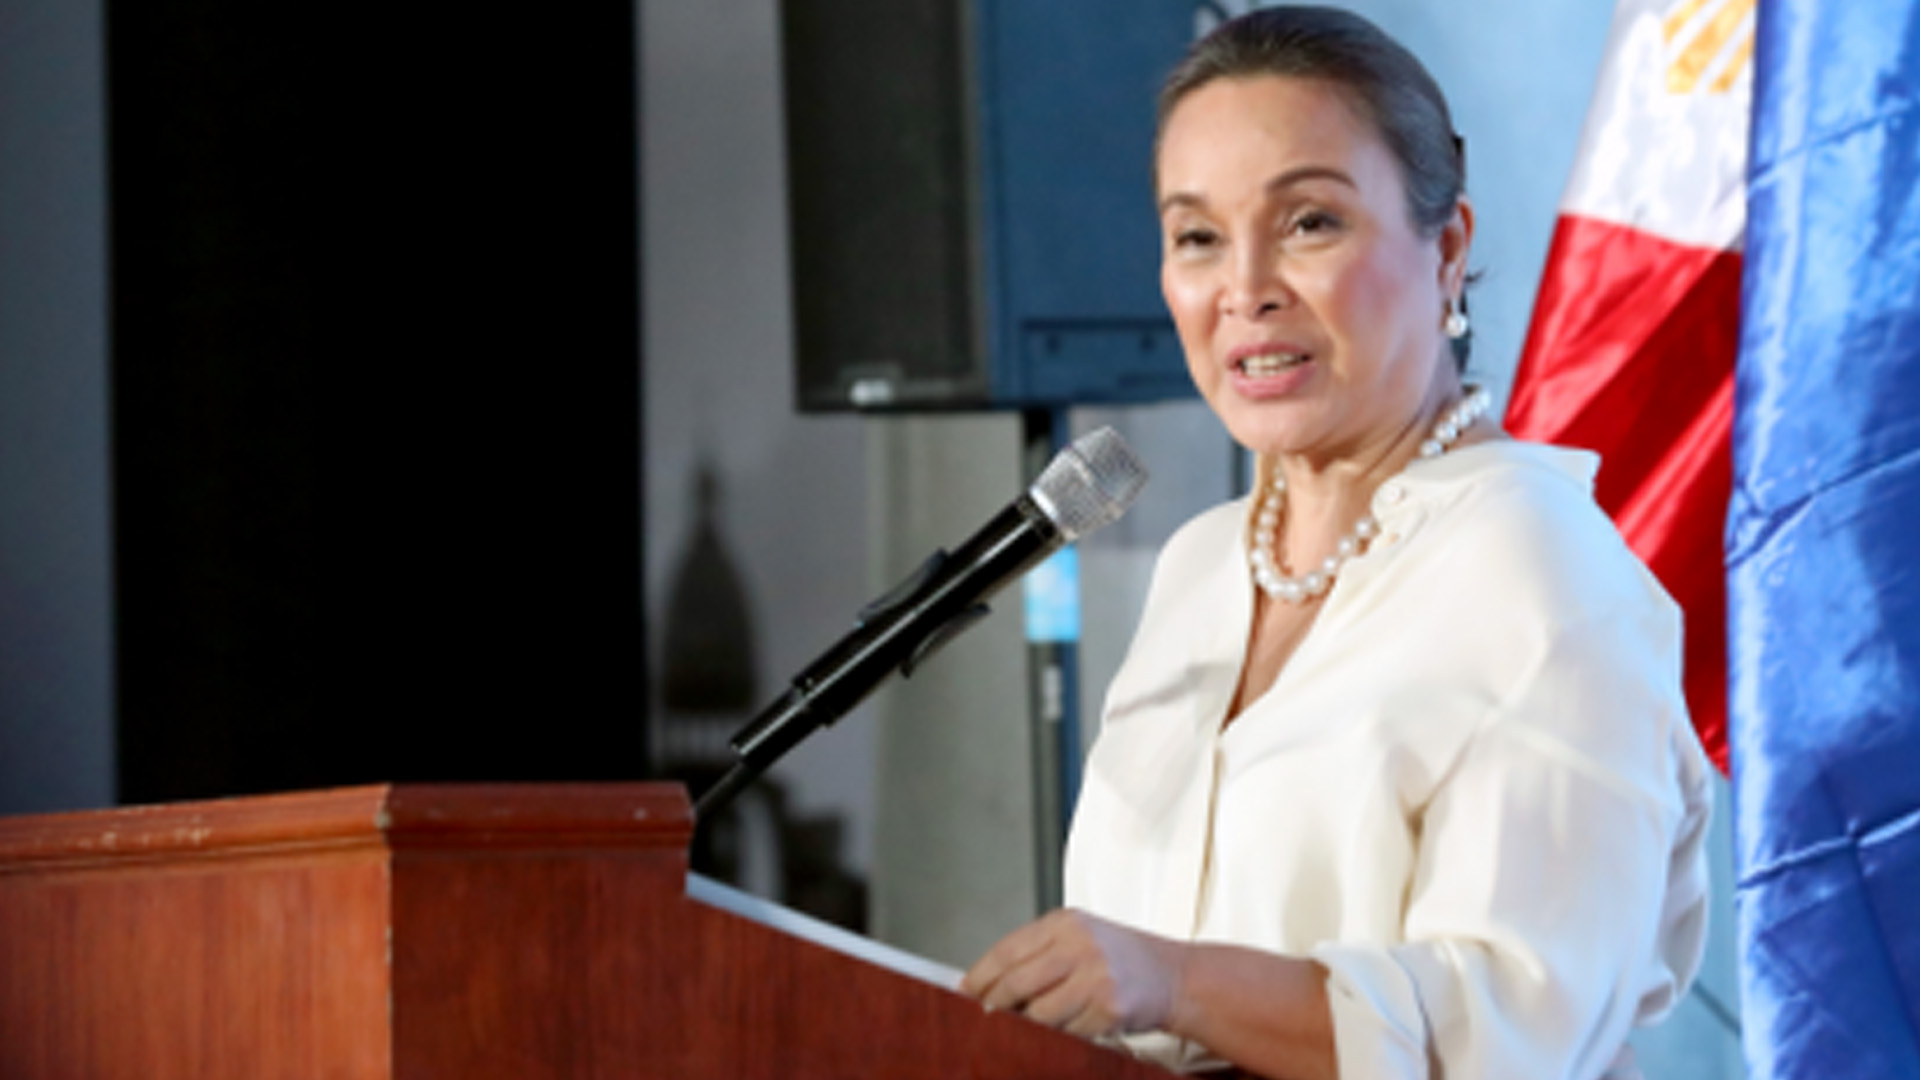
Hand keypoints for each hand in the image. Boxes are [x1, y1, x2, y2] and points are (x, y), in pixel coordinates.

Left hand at [961, 908, 1185, 1038]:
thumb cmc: (1122, 958)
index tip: (967, 992)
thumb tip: (986, 983)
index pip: (1007, 950)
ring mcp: (1096, 977)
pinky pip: (1067, 1032)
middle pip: (1015, 983)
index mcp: (1065, 923)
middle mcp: (1079, 945)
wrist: (1176, 976)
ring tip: (1029, 1026)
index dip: (981, 975)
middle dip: (995, 1005)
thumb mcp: (1080, 937)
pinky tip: (1065, 1029)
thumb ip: (1038, 952)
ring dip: (1027, 1026)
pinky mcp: (1109, 1008)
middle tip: (988, 1016)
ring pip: (1038, 1014)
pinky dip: (1060, 1036)